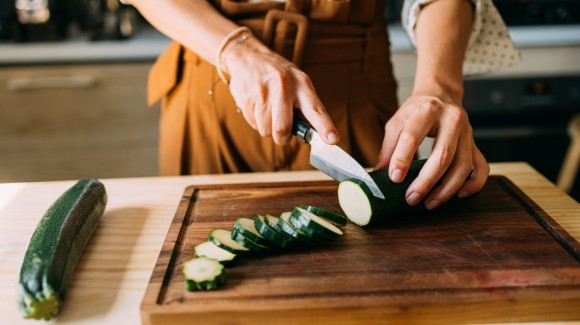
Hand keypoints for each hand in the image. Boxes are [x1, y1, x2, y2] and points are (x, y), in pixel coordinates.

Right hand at [221, 35, 337, 145]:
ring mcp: (263, 92)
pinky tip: (257, 105)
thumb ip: (305, 107)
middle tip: (282, 132)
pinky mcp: (247, 98)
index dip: (325, 127)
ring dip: (267, 127)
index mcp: (302, 84)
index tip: (333, 140)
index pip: (316, 109)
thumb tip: (311, 134)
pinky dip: (256, 120)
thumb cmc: (278, 75)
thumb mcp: (297, 83)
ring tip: (268, 109)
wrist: (248, 56)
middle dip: (282, 137)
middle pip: (283, 129)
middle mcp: (283, 87)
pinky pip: (253, 124)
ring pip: (266, 130)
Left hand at [375, 94, 488, 208]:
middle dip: (426, 181)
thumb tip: (378, 175)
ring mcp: (467, 132)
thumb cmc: (416, 112)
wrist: (441, 95)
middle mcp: (452, 119)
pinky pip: (480, 168)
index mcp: (427, 110)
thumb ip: (388, 148)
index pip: (413, 135)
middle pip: (442, 155)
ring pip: (463, 165)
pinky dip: (473, 184)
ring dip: (446, 189)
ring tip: (429, 203)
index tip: (394, 178)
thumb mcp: (397, 123)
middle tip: (411, 198)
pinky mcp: (475, 144)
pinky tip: (459, 195)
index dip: (402, 159)